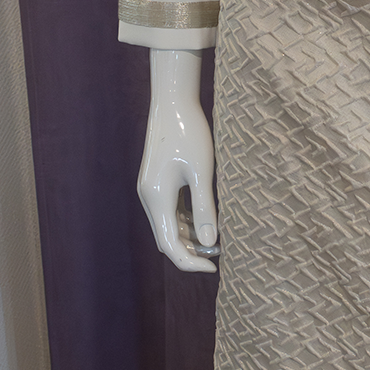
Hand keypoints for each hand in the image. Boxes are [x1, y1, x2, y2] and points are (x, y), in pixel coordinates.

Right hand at [137, 49, 218, 272]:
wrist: (172, 102)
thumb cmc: (190, 133)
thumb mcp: (202, 172)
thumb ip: (205, 208)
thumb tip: (211, 242)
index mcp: (157, 198)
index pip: (169, 245)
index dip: (190, 262)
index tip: (214, 267)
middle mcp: (149, 197)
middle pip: (166, 238)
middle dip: (191, 252)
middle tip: (219, 256)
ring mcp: (151, 190)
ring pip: (167, 226)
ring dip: (189, 237)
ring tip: (217, 242)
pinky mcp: (156, 182)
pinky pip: (169, 211)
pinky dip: (185, 222)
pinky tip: (206, 222)